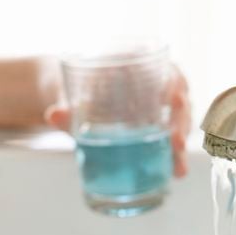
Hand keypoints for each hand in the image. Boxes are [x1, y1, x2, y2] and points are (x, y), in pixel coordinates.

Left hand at [44, 63, 191, 177]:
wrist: (69, 95)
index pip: (167, 70)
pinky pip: (168, 138)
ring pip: (178, 121)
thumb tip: (54, 115)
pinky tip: (175, 171)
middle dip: (181, 122)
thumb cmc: (75, 84)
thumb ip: (66, 104)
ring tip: (178, 167)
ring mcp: (157, 106)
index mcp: (140, 63)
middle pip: (179, 100)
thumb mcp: (70, 92)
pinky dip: (173, 155)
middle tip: (177, 142)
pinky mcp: (153, 127)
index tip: (175, 100)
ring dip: (180, 144)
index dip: (175, 85)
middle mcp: (156, 83)